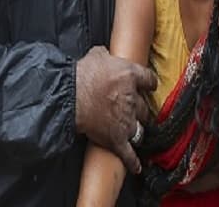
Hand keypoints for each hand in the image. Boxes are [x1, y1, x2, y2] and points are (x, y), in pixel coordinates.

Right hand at [75, 46, 156, 174]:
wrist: (69, 97)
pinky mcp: (117, 138)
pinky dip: (133, 162)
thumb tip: (104, 53)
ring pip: (140, 128)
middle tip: (135, 111)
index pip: (149, 80)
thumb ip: (106, 55)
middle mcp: (133, 99)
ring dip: (137, 130)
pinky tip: (137, 167)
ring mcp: (126, 120)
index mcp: (131, 76)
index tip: (150, 87)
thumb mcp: (96, 55)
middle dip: (140, 110)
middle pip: (144, 107)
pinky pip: (128, 153)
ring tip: (134, 131)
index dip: (149, 84)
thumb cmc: (81, 74)